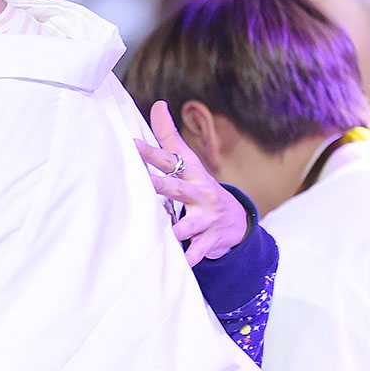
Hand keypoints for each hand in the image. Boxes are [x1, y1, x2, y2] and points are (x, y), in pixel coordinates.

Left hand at [135, 101, 248, 266]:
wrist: (237, 221)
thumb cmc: (202, 188)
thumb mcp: (190, 163)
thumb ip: (170, 137)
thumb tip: (158, 104)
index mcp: (192, 175)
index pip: (171, 160)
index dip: (152, 152)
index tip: (132, 144)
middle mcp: (200, 194)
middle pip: (178, 189)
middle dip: (161, 186)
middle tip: (143, 183)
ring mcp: (207, 218)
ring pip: (188, 224)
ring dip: (175, 229)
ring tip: (162, 234)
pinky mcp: (210, 240)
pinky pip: (197, 251)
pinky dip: (188, 259)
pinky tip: (178, 265)